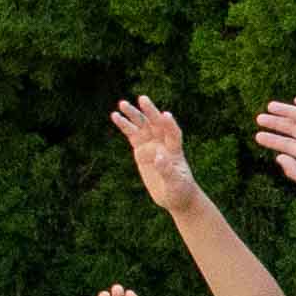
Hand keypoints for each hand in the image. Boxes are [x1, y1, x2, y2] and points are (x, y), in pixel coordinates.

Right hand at [112, 95, 199, 211]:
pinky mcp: (141, 150)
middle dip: (150, 112)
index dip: (170, 125)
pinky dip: (124, 125)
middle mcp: (163, 144)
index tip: (165, 115)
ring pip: (142, 126)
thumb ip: (168, 170)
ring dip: (134, 115)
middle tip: (142, 99)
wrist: (174, 197)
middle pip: (156, 124)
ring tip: (122, 104)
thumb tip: (158, 156)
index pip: (173, 133)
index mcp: (175, 150)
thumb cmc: (179, 191)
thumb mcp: (176, 184)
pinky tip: (115, 116)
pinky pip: (132, 135)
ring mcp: (152, 145)